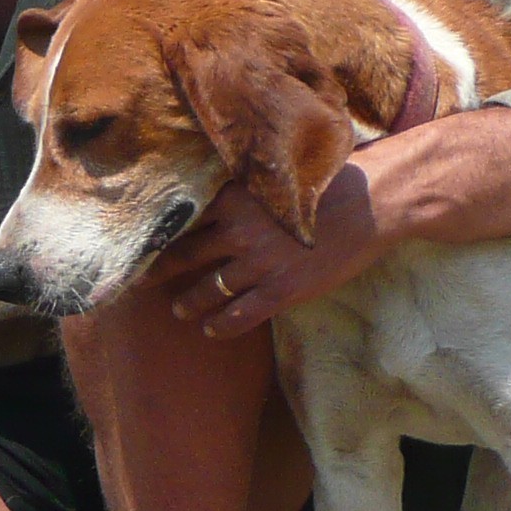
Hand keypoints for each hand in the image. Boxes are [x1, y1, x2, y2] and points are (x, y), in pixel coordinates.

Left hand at [158, 158, 389, 338]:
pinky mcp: (283, 289)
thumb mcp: (274, 180)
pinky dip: (220, 325)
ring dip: (189, 303)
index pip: (183, 222)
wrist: (371, 202)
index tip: (139, 248)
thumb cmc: (326, 184)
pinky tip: (210, 329)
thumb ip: (242, 194)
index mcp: (234, 200)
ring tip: (179, 309)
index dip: (159, 238)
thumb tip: (214, 203)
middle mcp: (239, 232)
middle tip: (141, 283)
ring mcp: (260, 263)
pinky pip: (240, 315)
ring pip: (209, 289)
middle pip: (185, 256)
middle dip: (160, 273)